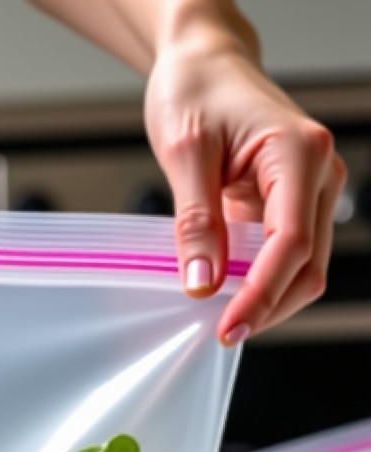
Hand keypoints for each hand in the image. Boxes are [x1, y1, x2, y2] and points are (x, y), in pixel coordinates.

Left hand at [145, 32, 345, 343]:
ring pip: (304, 266)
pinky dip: (260, 280)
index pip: (290, 244)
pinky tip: (228, 294)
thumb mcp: (185, 154)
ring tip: (222, 319)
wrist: (202, 65)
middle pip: (308, 265)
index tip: (227, 329)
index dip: (261, 295)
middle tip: (222, 334)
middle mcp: (319, 172)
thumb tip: (203, 282)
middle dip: (268, 307)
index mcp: (299, 153)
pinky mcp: (292, 202)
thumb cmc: (194, 93)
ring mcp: (310, 189)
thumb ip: (196, 221)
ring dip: (268, 298)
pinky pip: (285, 255)